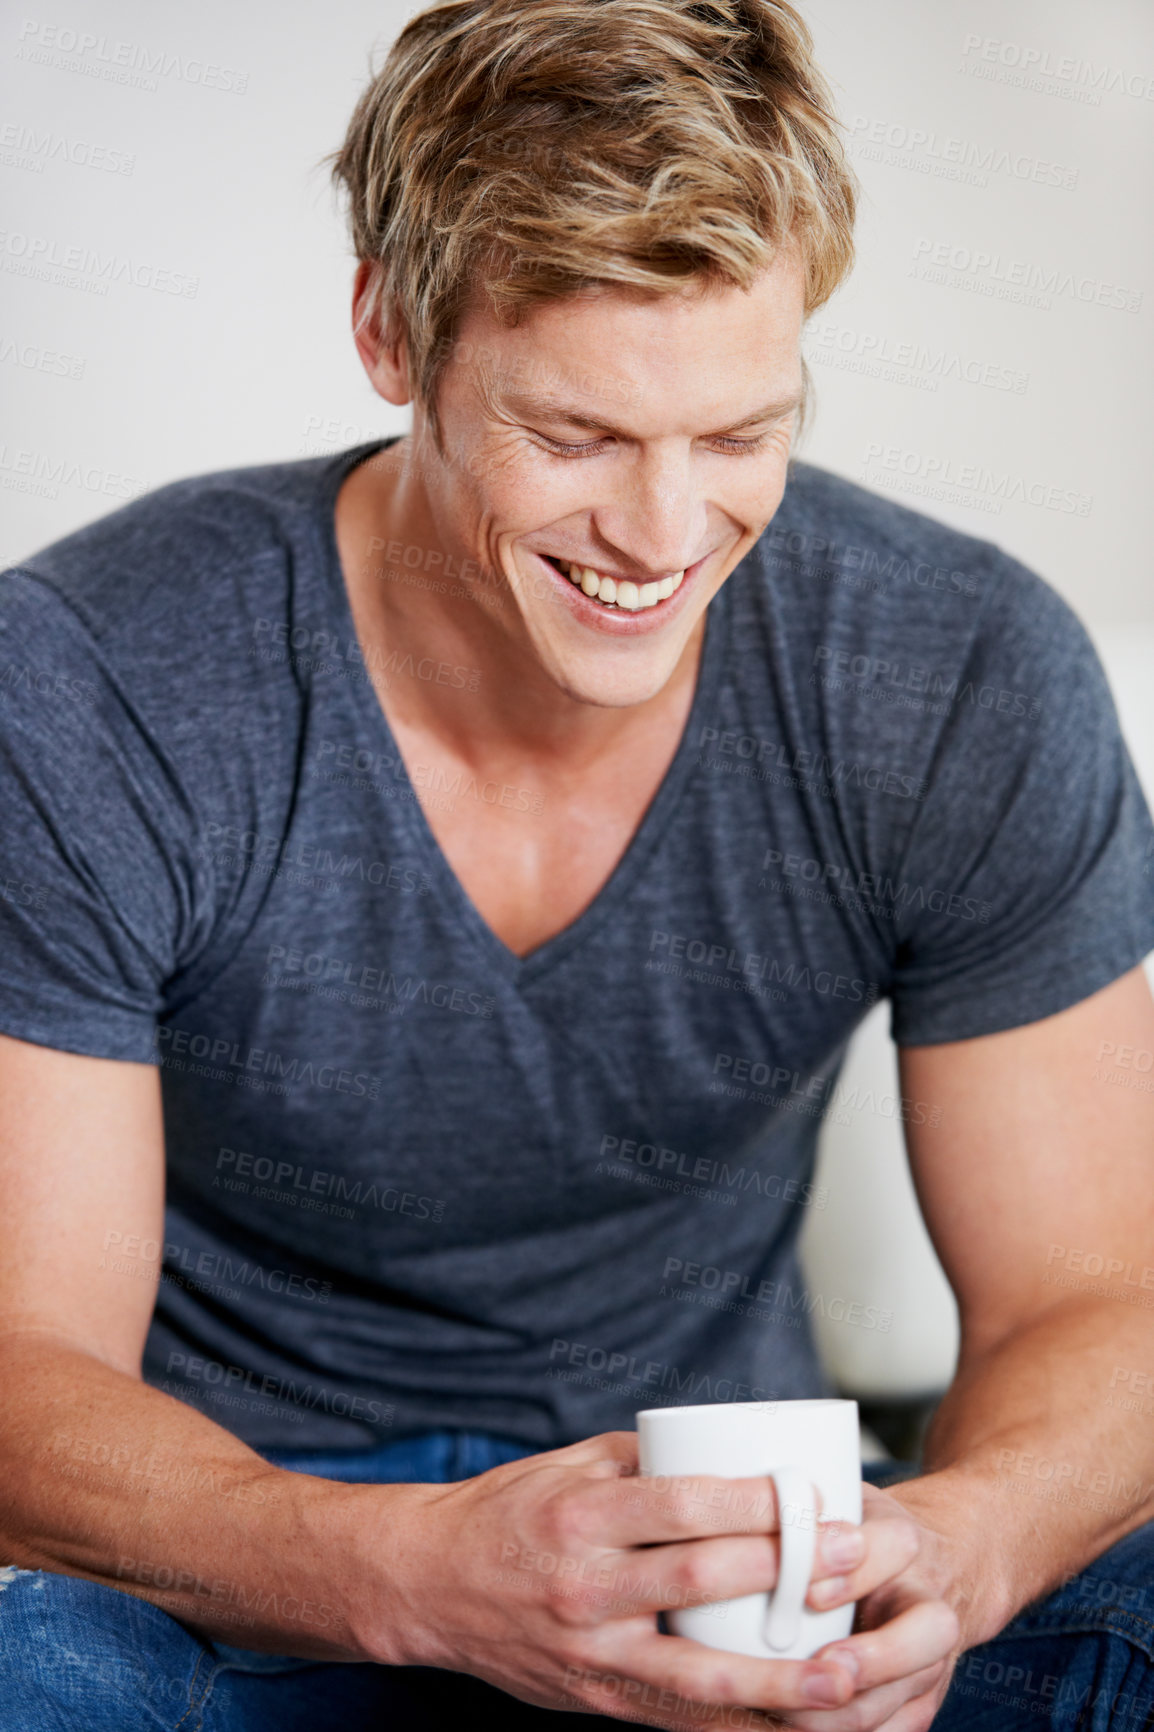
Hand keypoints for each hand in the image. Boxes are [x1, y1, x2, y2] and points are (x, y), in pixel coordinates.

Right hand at [352, 1430, 904, 1726]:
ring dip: (780, 1677)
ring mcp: (590, 1654)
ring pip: (699, 1675)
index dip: (758, 1504)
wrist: (427, 1585)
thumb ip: (648, 1462)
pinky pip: (677, 1722)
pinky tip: (792, 1725)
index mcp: (583, 1515)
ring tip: (848, 1672)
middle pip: (703, 1581)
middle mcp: (586, 1586)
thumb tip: (734, 1450)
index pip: (685, 1506)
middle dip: (788, 1571)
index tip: (819, 1497)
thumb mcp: (569, 1466)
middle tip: (856, 1558)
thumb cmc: (508, 1512)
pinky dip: (738, 1727)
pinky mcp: (594, 1701)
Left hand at [779, 1482, 965, 1730]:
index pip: (894, 1549)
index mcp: (905, 1544)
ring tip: (779, 1708)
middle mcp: (929, 1605)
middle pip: (925, 1638)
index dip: (853, 1575)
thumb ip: (800, 1504)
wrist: (927, 1571)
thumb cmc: (861, 1529)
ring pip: (902, 1701)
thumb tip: (730, 1503)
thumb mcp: (839, 1499)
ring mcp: (930, 1664)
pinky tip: (782, 1728)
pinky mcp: (917, 1709)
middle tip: (819, 1667)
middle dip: (872, 1661)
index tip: (808, 1593)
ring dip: (840, 1714)